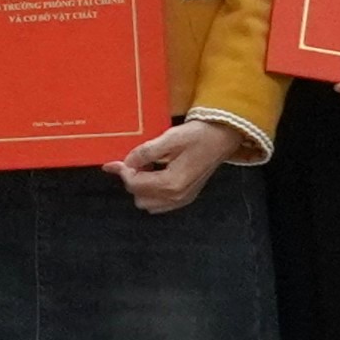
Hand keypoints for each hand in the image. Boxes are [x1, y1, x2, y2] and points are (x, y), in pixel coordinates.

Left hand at [108, 120, 241, 213]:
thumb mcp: (170, 138)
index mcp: (172, 183)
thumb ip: (145, 152)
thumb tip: (125, 163)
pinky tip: (156, 175)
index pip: (135, 185)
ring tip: (147, 167)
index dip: (123, 172)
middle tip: (137, 161)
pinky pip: (160, 204)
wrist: (222, 138)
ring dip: (142, 187)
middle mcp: (177, 196)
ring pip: (148, 204)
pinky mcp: (186, 198)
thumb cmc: (198, 135)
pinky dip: (152, 192)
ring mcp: (183, 199)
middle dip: (133, 180)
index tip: (117, 160)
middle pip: (139, 197)